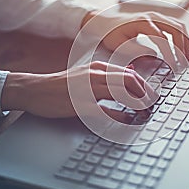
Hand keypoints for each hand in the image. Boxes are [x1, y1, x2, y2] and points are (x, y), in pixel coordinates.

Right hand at [1, 61, 155, 121]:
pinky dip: (120, 116)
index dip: (144, 86)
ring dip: (136, 104)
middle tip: (152, 106)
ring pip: (121, 93)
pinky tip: (126, 120)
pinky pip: (106, 111)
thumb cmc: (62, 84)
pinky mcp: (81, 105)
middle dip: (145, 94)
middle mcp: (95, 75)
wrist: (36, 89)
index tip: (152, 96)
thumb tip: (131, 71)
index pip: (130, 75)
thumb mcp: (86, 73)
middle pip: (129, 81)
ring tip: (144, 113)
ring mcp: (88, 90)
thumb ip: (108, 73)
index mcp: (98, 68)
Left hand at [82, 11, 188, 65]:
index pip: (162, 39)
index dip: (170, 53)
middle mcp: (153, 16)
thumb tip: (154, 55)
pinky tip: (185, 49)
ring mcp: (157, 16)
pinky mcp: (159, 19)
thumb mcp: (119, 45)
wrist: (105, 21)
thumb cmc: (111, 33)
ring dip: (186, 42)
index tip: (174, 66)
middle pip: (176, 30)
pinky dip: (183, 37)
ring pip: (179, 26)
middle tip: (185, 63)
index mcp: (143, 22)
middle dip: (183, 47)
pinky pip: (176, 26)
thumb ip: (136, 51)